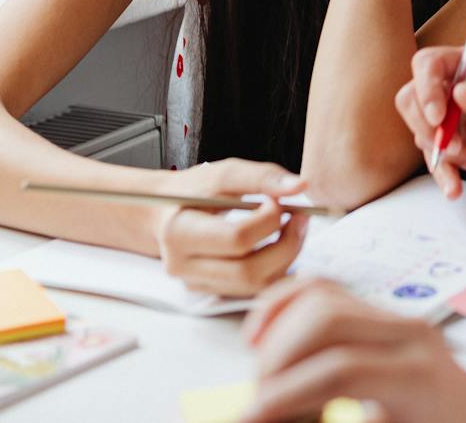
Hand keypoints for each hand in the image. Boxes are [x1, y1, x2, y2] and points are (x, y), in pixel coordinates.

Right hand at [154, 158, 309, 296]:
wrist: (164, 213)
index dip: (269, 219)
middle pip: (249, 271)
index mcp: (180, 233)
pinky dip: (275, 268)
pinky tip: (278, 244)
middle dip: (287, 244)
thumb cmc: (195, 190)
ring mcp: (195, 284)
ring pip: (255, 285)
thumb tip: (301, 186)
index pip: (237, 239)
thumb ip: (262, 177)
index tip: (278, 200)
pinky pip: (252, 289)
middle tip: (300, 218)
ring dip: (286, 257)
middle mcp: (183, 267)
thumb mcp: (224, 173)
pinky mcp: (209, 292)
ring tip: (292, 229)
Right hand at [242, 278, 465, 422]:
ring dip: (277, 334)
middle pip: (325, 320)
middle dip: (277, 360)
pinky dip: (285, 306)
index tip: (249, 418)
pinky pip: (324, 291)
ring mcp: (397, 318)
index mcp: (420, 377)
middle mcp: (411, 335)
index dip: (284, 397)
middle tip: (257, 403)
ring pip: (320, 297)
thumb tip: (280, 416)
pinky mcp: (380, 314)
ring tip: (265, 382)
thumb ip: (341, 422)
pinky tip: (260, 339)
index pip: (340, 370)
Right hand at [396, 47, 465, 198]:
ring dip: (451, 155)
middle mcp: (447, 88)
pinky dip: (444, 175)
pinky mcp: (444, 144)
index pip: (428, 64)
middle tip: (455, 146)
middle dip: (428, 128)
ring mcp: (443, 117)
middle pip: (411, 99)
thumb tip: (461, 93)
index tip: (438, 116)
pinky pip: (433, 159)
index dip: (426, 88)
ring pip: (423, 134)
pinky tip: (455, 187)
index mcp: (465, 65)